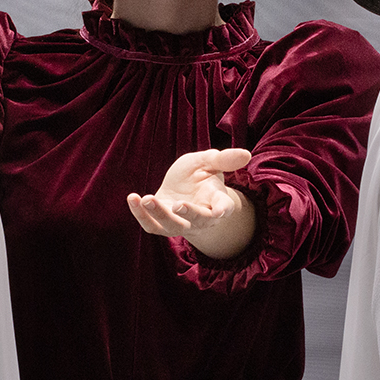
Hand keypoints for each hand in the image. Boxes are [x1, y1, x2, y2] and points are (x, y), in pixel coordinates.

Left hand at [127, 147, 254, 259]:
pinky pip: (151, 225)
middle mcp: (201, 217)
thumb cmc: (199, 174)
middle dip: (188, 214)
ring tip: (147, 198)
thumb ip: (224, 159)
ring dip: (159, 214)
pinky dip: (140, 214)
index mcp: (218, 201)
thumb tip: (246, 154)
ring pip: (172, 226)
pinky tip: (132, 198)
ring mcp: (180, 224)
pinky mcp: (161, 225)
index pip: (224, 208)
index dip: (223, 210)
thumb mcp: (208, 162)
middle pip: (198, 220)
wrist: (182, 187)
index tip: (222, 211)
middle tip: (178, 205)